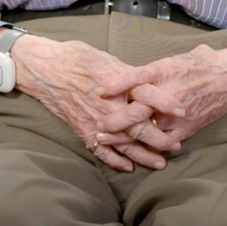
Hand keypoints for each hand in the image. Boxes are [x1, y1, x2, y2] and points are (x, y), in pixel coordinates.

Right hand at [9, 34, 185, 172]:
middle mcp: (110, 106)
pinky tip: (127, 167)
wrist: (45, 69)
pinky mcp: (84, 130)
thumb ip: (128, 75)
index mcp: (118, 85)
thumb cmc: (76, 58)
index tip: (182, 110)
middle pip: (141, 127)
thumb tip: (147, 82)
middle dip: (161, 139)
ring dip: (143, 155)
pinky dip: (115, 161)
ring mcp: (96, 121)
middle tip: (176, 145)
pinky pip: (102, 151)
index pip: (149, 95)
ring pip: (125, 144)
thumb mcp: (107, 59)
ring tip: (159, 163)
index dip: (166, 103)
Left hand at [94, 43, 226, 149]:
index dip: (116, 85)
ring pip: (147, 130)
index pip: (137, 77)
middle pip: (138, 109)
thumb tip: (125, 76)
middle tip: (98, 124)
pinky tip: (132, 150)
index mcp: (166, 71)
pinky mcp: (187, 127)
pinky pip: (163, 141)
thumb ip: (151, 71)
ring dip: (124, 136)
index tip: (98, 90)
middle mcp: (171, 92)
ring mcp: (179, 113)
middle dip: (115, 120)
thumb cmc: (202, 64)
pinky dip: (146, 146)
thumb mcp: (174, 59)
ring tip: (106, 139)